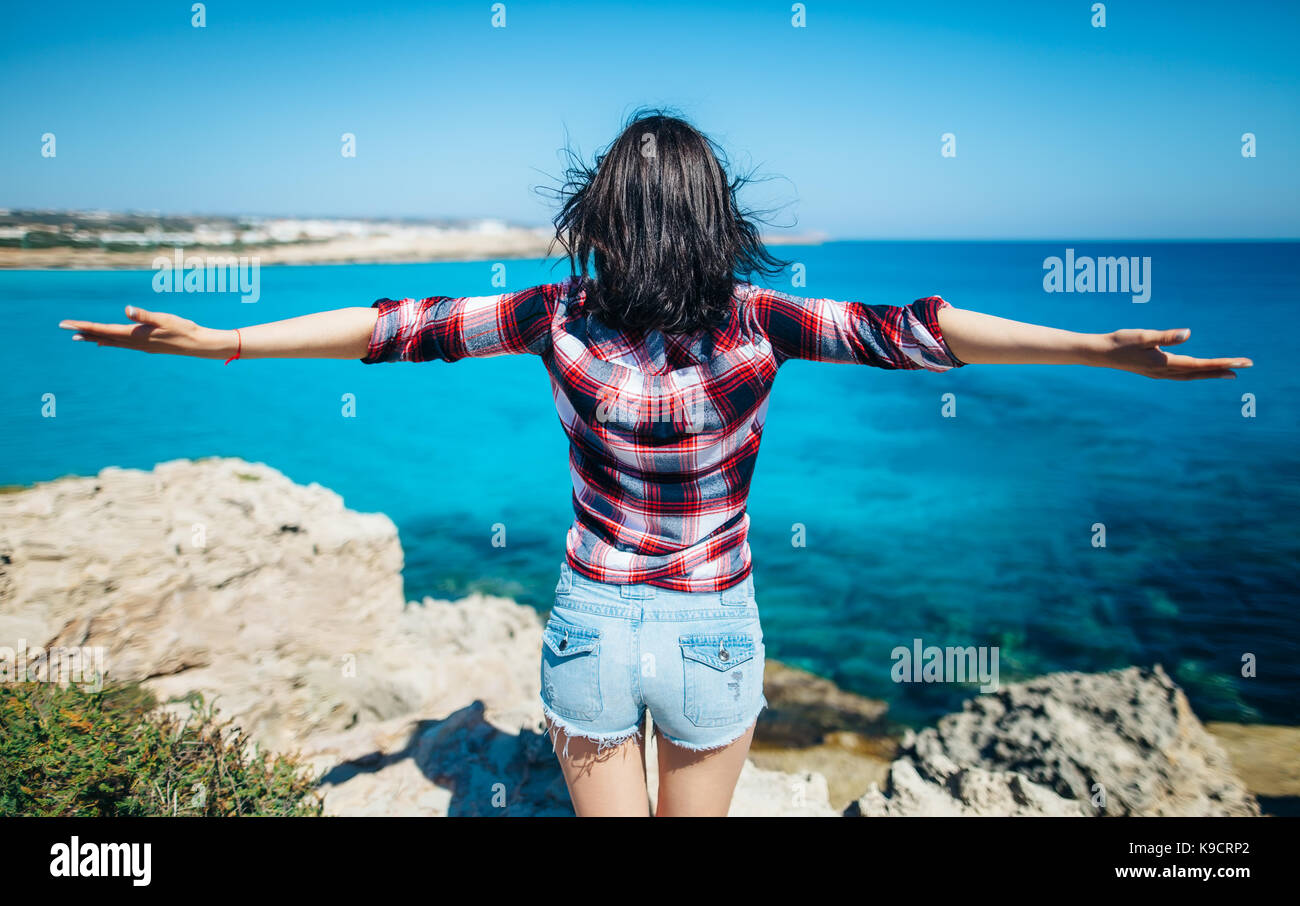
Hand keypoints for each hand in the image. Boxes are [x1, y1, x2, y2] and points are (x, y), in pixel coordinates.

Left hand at [59, 306, 235, 359]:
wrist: (197, 344)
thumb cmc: (182, 329)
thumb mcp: (164, 318)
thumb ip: (145, 315)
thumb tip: (127, 310)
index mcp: (134, 334)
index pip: (103, 330)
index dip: (84, 326)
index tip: (67, 325)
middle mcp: (133, 342)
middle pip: (103, 337)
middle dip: (84, 332)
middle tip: (65, 329)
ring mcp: (139, 345)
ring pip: (110, 341)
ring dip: (94, 338)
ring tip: (79, 337)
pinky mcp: (145, 345)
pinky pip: (120, 343)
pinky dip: (108, 341)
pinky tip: (104, 342)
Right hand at [1102, 328, 1251, 379]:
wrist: (1100, 353)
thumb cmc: (1121, 341)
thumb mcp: (1144, 336)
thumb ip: (1166, 336)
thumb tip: (1188, 334)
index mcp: (1164, 364)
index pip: (1199, 364)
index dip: (1221, 364)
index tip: (1241, 363)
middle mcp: (1164, 372)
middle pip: (1199, 372)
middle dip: (1221, 370)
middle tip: (1244, 368)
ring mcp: (1159, 373)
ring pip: (1191, 375)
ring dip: (1210, 373)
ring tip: (1228, 372)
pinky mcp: (1154, 370)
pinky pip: (1182, 374)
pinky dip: (1196, 373)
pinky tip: (1199, 370)